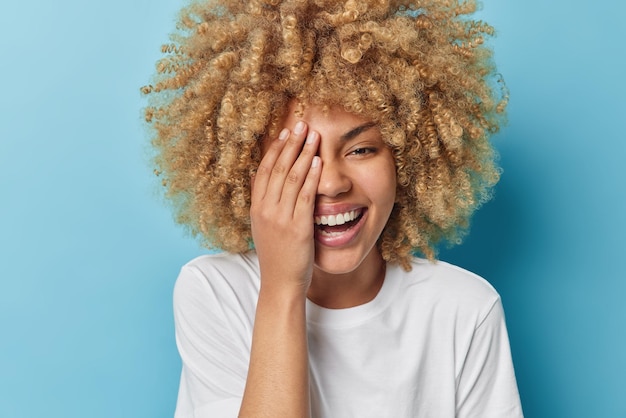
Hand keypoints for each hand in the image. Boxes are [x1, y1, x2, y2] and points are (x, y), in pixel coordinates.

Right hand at [250, 121, 320, 294]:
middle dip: (291, 143)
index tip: (285, 132)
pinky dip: (311, 176)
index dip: (275, 149)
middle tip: (301, 124)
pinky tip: (318, 161)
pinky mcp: (297, 227)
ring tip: (313, 135)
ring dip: (303, 153)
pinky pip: (305, 195)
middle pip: (277, 168)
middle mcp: (265, 210)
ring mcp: (280, 218)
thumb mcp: (264, 227)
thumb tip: (262, 179)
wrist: (280, 283)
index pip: (264, 170)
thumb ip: (265, 203)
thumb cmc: (277, 256)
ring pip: (291, 177)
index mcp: (257, 208)